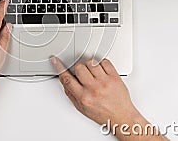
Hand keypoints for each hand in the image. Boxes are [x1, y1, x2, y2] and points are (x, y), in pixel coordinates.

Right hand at [50, 58, 168, 139]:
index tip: (55, 60)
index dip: (59, 67)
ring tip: (94, 74)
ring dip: (90, 66)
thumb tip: (65, 82)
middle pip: (79, 67)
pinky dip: (101, 64)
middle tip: (83, 75)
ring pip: (91, 62)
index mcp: (84, 97)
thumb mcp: (82, 108)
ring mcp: (105, 82)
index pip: (67, 79)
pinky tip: (102, 71)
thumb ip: (72, 94)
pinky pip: (104, 61)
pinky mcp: (114, 77)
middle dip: (78, 69)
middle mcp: (94, 89)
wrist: (122, 117)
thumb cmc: (103, 114)